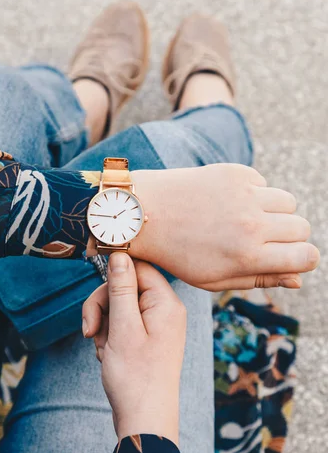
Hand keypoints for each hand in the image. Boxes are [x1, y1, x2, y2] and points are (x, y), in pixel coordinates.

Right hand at [82, 253, 185, 443]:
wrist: (144, 421)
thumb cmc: (136, 377)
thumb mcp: (123, 329)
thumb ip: (121, 289)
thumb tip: (119, 253)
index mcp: (166, 303)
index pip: (137, 268)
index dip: (113, 276)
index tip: (95, 292)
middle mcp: (164, 311)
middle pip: (125, 287)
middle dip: (103, 306)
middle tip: (90, 330)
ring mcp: (156, 326)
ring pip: (118, 307)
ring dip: (103, 325)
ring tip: (102, 349)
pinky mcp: (146, 339)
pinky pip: (121, 325)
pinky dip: (108, 337)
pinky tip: (107, 355)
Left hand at [129, 164, 318, 290]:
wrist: (144, 214)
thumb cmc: (177, 254)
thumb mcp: (215, 278)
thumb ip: (260, 279)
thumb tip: (298, 279)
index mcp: (248, 256)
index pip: (307, 256)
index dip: (302, 260)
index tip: (289, 258)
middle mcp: (252, 224)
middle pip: (302, 228)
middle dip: (290, 237)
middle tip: (263, 240)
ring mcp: (245, 195)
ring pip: (288, 202)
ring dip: (275, 213)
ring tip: (246, 220)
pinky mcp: (234, 173)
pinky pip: (264, 183)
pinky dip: (254, 194)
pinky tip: (227, 203)